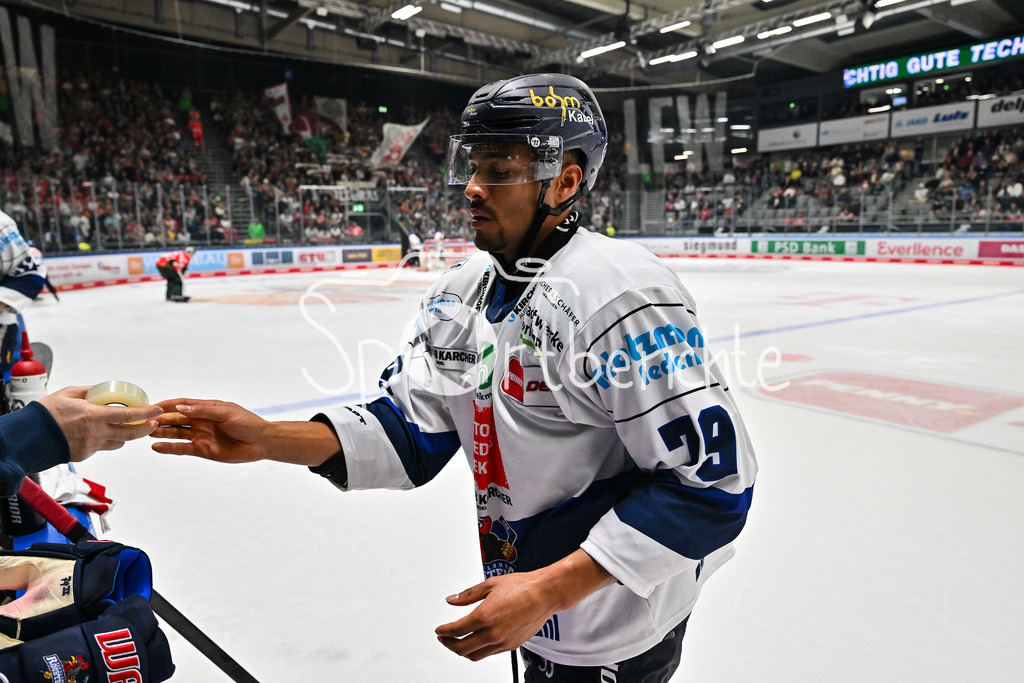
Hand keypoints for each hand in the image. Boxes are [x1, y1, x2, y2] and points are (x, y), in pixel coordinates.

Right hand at [38, 386, 161, 461]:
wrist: (28, 437)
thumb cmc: (46, 413)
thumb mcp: (69, 394)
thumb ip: (90, 391)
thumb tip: (104, 389)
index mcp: (93, 416)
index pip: (128, 416)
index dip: (146, 413)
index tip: (156, 410)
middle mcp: (95, 433)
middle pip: (130, 434)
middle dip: (145, 428)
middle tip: (153, 422)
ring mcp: (91, 447)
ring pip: (118, 442)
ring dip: (124, 435)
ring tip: (125, 426)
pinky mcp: (85, 455)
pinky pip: (102, 447)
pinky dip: (104, 439)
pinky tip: (95, 432)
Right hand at [150, 399, 269, 462]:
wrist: (261, 442)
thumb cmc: (247, 423)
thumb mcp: (226, 413)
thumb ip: (204, 411)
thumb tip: (181, 409)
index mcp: (207, 408)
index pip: (183, 405)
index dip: (167, 405)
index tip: (151, 405)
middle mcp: (201, 421)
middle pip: (176, 419)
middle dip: (161, 419)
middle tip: (145, 421)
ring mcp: (201, 436)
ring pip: (177, 433)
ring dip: (162, 432)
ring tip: (147, 432)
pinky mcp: (203, 450)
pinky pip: (183, 448)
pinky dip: (170, 448)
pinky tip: (157, 447)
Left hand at [434, 550, 616, 660]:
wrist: (545, 594)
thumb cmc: (522, 587)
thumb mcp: (490, 585)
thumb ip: (468, 595)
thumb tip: (452, 599)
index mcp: (485, 615)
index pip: (456, 630)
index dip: (444, 631)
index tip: (439, 630)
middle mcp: (493, 632)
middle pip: (462, 648)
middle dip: (449, 644)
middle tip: (443, 638)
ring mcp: (502, 642)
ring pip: (475, 655)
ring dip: (462, 651)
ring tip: (457, 642)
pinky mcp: (511, 646)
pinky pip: (489, 653)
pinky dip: (478, 650)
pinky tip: (476, 641)